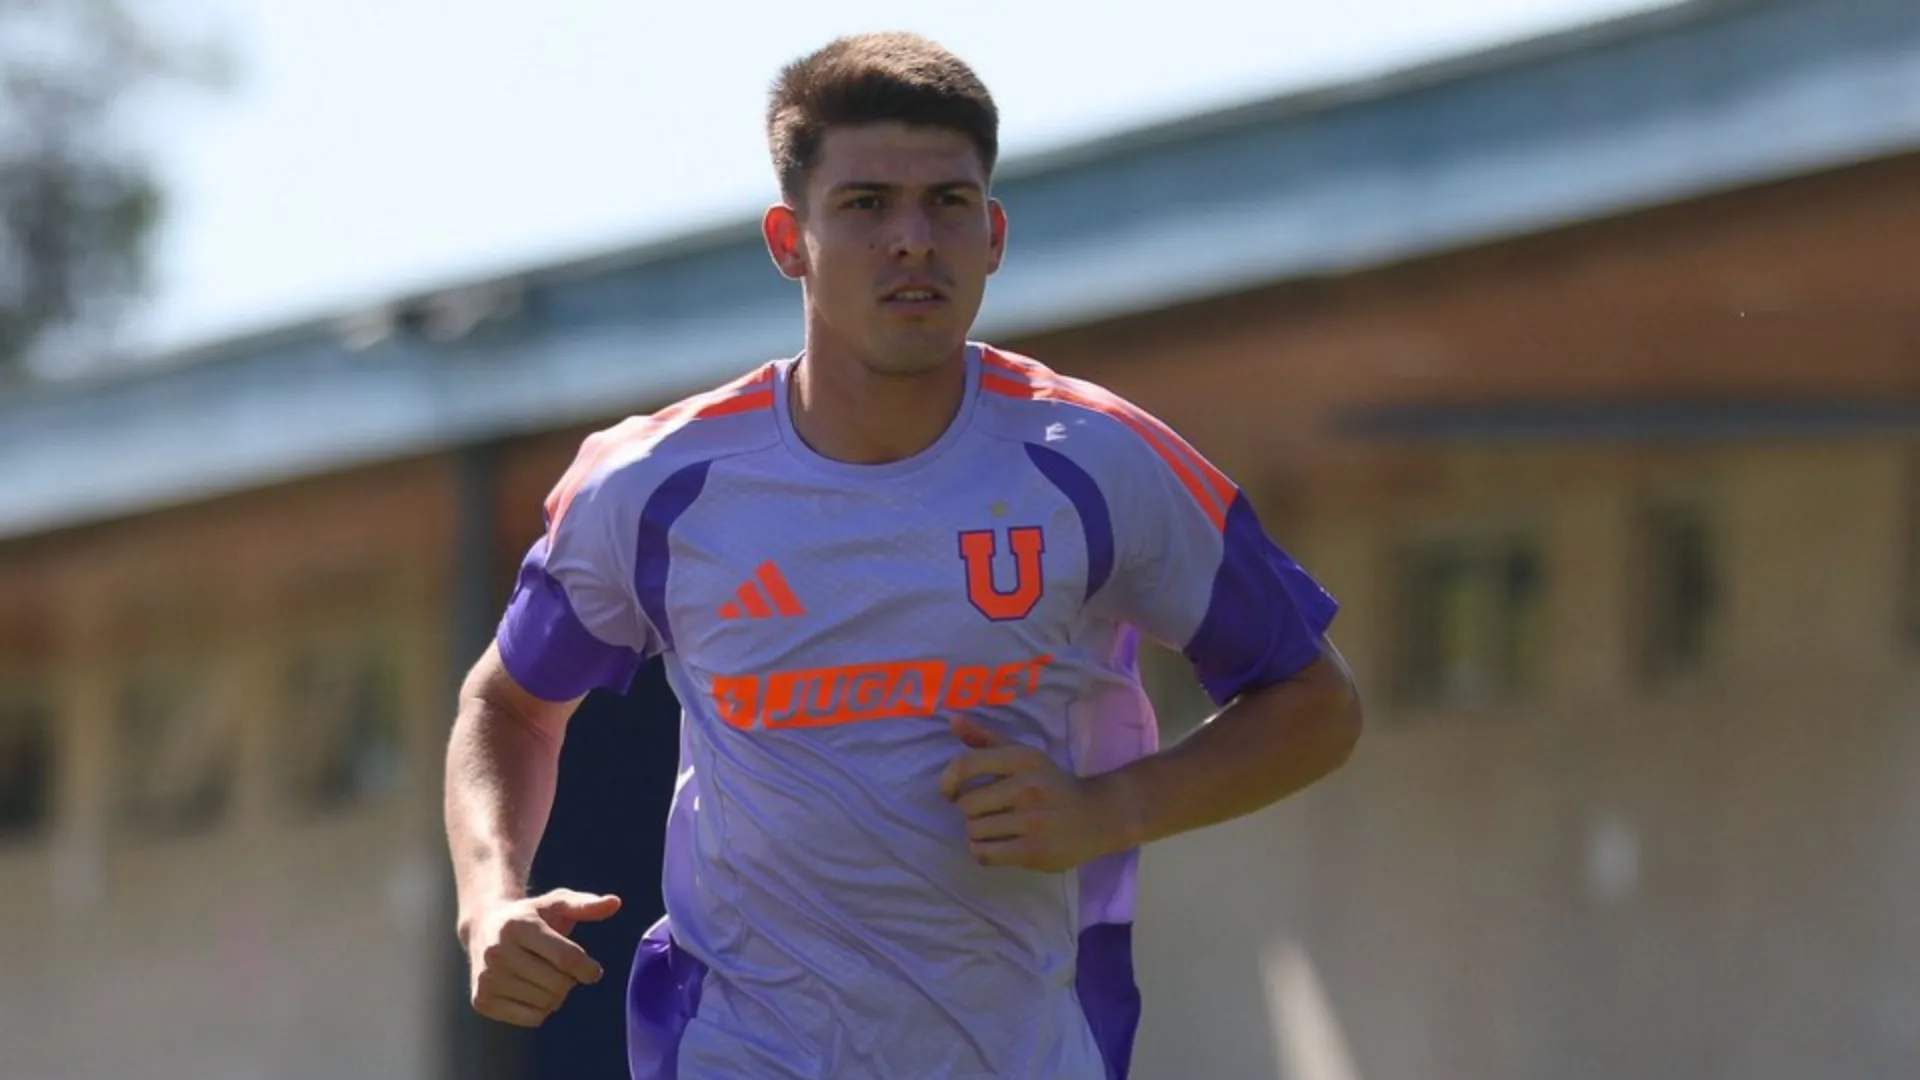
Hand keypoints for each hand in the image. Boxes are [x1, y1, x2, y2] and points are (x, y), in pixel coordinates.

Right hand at [462, 889, 621, 1026]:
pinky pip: (531, 1019)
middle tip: (562, 970)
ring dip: (556, 995)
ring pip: (546, 1004)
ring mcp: (487, 978)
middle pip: (558, 985)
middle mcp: (497, 952)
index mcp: (518, 926)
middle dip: (570, 981)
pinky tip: (531, 990)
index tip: (593, 971)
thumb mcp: (556, 904)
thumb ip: (585, 905)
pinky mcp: (482, 1000)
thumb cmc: (531, 916)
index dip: (588, 969)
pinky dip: (540, 1010)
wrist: (483, 928)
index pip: (567, 959)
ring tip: (545, 977)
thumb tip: (615, 903)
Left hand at [938, 716, 1132, 871]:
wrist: (1097, 817)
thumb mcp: (1023, 755)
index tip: (949, 791)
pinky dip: (982, 851)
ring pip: (974, 831)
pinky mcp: (1034, 851)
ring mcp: (1032, 821)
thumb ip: (985, 739)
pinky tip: (995, 845)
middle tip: (986, 812)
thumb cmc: (1050, 784)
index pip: (966, 765)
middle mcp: (1028, 787)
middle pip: (966, 805)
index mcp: (1022, 759)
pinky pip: (985, 854)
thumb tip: (952, 720)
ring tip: (994, 829)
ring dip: (977, 833)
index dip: (948, 780)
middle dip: (969, 811)